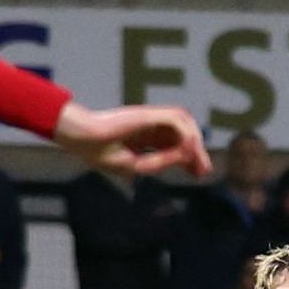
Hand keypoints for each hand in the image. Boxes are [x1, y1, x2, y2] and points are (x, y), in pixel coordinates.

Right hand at [53, 102, 212, 178]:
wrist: (85, 139)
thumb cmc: (102, 152)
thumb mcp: (135, 165)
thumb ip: (160, 161)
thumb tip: (185, 160)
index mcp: (144, 136)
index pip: (174, 144)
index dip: (188, 158)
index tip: (197, 173)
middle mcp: (152, 125)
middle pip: (183, 133)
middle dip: (196, 152)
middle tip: (203, 170)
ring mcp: (151, 118)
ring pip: (184, 123)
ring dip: (195, 142)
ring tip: (200, 161)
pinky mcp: (150, 114)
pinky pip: (176, 120)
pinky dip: (185, 134)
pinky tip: (187, 151)